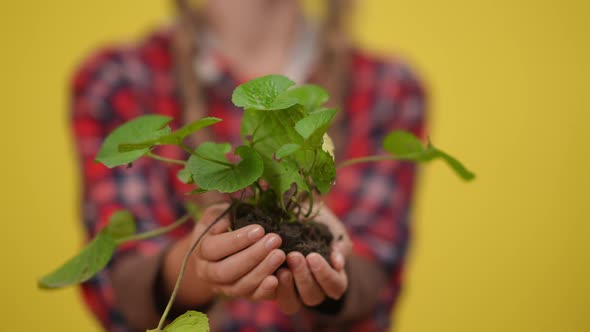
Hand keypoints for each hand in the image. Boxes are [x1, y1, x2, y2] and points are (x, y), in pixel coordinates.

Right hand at [165, 203, 285, 305]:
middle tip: (275, 240)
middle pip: (227, 271)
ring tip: (280, 254)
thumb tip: (233, 215)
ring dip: (261, 271)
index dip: (237, 240)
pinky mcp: (241, 295)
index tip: (260, 229)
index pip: (214, 248)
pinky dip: (265, 290)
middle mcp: (208, 272)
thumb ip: (224, 212)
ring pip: (240, 286)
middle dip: (252, 256)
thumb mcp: (218, 213)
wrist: (220, 251)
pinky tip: (279, 278)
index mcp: (201, 250)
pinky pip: (251, 297)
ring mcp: (223, 287)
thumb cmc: (222, 225)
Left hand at [275, 205, 351, 313]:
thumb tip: (338, 263)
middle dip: (303, 278)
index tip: (313, 256)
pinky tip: (266, 275)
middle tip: (294, 256)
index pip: (335, 286)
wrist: (291, 212)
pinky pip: (269, 298)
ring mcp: (291, 292)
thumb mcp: (332, 228)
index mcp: (333, 278)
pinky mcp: (271, 288)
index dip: (325, 275)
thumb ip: (340, 244)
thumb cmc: (316, 222)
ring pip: (291, 305)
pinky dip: (267, 289)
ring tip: (281, 269)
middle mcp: (313, 289)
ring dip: (286, 288)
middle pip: (312, 297)